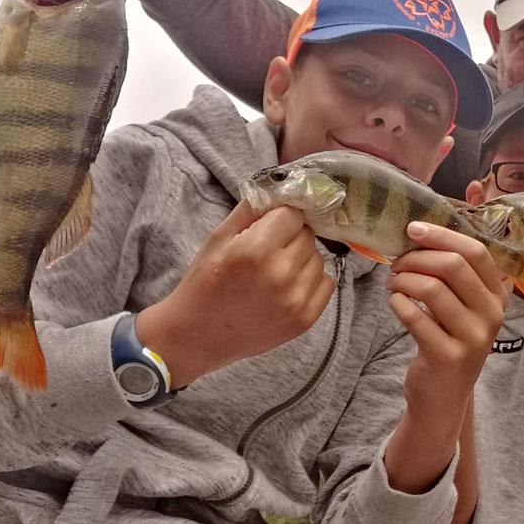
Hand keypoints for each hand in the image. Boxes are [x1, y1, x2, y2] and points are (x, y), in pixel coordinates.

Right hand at [136, 201, 334, 385]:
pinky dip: (312, 280)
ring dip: (302, 258)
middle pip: (307, 235)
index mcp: (255, 250)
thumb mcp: (219, 237)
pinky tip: (288, 286)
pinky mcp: (304, 319)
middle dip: (290, 237)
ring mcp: (295, 300)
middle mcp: (280, 274)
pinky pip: (327, 283)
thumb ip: (252, 209)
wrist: (197, 336)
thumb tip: (281, 188)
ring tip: (275, 271)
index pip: (292, 214)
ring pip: (318, 257)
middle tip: (268, 251)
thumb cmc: (204, 283)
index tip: (270, 226)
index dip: (280, 217)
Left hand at [387, 223, 509, 427]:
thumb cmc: (449, 340)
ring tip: (393, 283)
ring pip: (431, 288)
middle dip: (417, 257)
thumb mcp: (464, 307)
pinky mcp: (448, 356)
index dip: (443, 235)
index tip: (413, 229)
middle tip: (397, 263)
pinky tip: (395, 302)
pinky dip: (397, 303)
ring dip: (403, 279)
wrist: (444, 395)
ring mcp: (472, 337)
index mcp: (497, 296)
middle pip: (454, 266)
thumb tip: (422, 233)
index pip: (476, 252)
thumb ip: (455, 275)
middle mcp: (491, 315)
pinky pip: (414, 316)